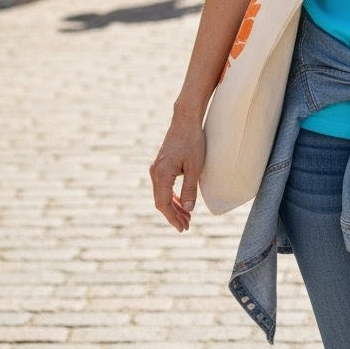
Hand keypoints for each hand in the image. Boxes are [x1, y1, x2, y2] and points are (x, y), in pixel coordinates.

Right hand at [149, 116, 204, 231]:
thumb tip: (188, 209)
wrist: (185, 120)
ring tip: (186, 217)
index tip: (183, 228)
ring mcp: (156, 169)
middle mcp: (155, 173)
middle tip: (186, 226)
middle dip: (174, 215)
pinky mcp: (161, 165)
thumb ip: (190, 188)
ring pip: (162, 195)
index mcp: (161, 174)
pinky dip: (171, 196)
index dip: (173, 218)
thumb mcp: (194, 166)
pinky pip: (163, 186)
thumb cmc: (192, 141)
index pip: (163, 204)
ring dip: (173, 207)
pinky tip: (181, 203)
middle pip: (161, 201)